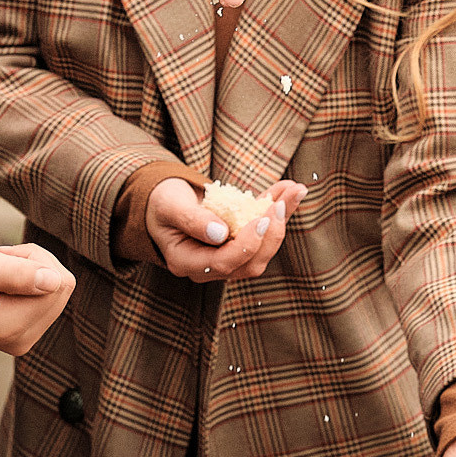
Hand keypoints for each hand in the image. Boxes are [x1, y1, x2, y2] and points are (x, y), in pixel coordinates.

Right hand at [0, 234, 74, 355]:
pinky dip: (31, 273)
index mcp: (5, 329)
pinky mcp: (26, 328)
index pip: (56, 284)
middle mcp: (18, 340)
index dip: (31, 258)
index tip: (0, 255)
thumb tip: (54, 283)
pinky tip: (2, 277)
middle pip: (61, 286)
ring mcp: (23, 337)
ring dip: (32, 266)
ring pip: (59, 286)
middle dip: (34, 262)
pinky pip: (53, 291)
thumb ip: (12, 274)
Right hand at [146, 179, 306, 281]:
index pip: (223, 263)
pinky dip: (278, 211)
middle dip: (271, 234)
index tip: (261, 218)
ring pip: (263, 248)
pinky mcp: (241, 242)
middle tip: (280, 203)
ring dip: (281, 219)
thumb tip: (221, 233)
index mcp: (187, 263)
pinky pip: (264, 231)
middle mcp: (210, 267)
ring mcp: (228, 257)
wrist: (163, 203)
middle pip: (250, 262)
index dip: (246, 244)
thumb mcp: (169, 206)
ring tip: (294, 190)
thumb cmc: (161, 204)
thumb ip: (191, 219)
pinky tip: (289, 190)